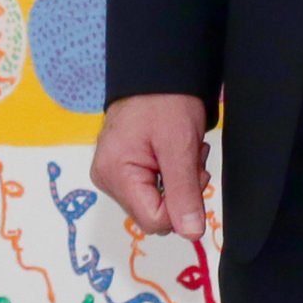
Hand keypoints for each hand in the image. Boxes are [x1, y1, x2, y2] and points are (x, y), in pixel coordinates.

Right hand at [90, 93, 212, 238]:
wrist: (157, 68)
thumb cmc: (166, 100)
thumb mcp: (180, 146)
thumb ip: (184, 193)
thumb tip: (191, 233)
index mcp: (115, 175)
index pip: (154, 220)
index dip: (182, 205)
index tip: (195, 175)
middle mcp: (107, 178)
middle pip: (153, 212)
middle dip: (181, 190)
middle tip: (192, 158)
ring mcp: (112, 172)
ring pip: (155, 199)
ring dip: (178, 179)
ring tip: (184, 150)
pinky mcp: (122, 165)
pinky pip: (150, 184)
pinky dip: (169, 172)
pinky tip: (174, 151)